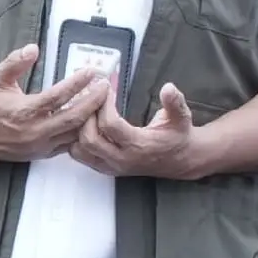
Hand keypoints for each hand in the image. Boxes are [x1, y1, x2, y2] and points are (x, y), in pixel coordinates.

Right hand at [0, 43, 108, 161]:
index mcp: (24, 111)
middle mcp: (34, 131)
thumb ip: (14, 62)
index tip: (91, 72)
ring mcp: (40, 145)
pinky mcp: (42, 154)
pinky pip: (68, 145)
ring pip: (73, 134)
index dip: (77, 84)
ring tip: (103, 102)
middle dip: (93, 101)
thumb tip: (33, 48)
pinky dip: (80, 133)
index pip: (58, 96)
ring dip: (90, 118)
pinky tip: (90, 120)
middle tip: (106, 86)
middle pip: (73, 117)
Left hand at [69, 80, 205, 180]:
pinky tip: (86, 124)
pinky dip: (77, 140)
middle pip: (89, 139)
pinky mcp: (104, 169)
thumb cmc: (178, 135)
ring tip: (88, 110)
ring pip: (79, 150)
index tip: (107, 90)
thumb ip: (175, 103)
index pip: (110, 125)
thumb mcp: (181, 117)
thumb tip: (168, 88)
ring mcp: (111, 167)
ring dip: (79, 129)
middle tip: (92, 99)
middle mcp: (121, 160)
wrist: (179, 160)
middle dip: (87, 116)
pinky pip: (80, 156)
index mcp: (138, 146)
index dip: (104, 105)